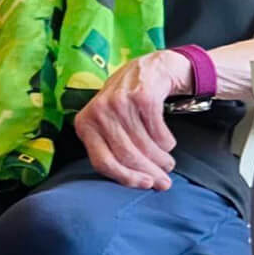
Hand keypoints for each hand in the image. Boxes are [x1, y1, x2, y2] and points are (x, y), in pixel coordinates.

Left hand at [73, 52, 187, 189]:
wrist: (149, 69)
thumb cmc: (128, 103)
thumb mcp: (109, 122)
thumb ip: (110, 147)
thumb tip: (132, 181)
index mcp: (85, 124)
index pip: (102, 161)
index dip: (126, 178)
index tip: (145, 185)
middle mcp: (99, 112)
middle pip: (125, 155)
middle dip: (149, 172)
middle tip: (164, 182)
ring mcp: (120, 102)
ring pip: (144, 145)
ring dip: (161, 159)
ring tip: (168, 163)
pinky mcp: (142, 96)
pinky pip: (158, 131)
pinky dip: (167, 141)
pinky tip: (168, 142)